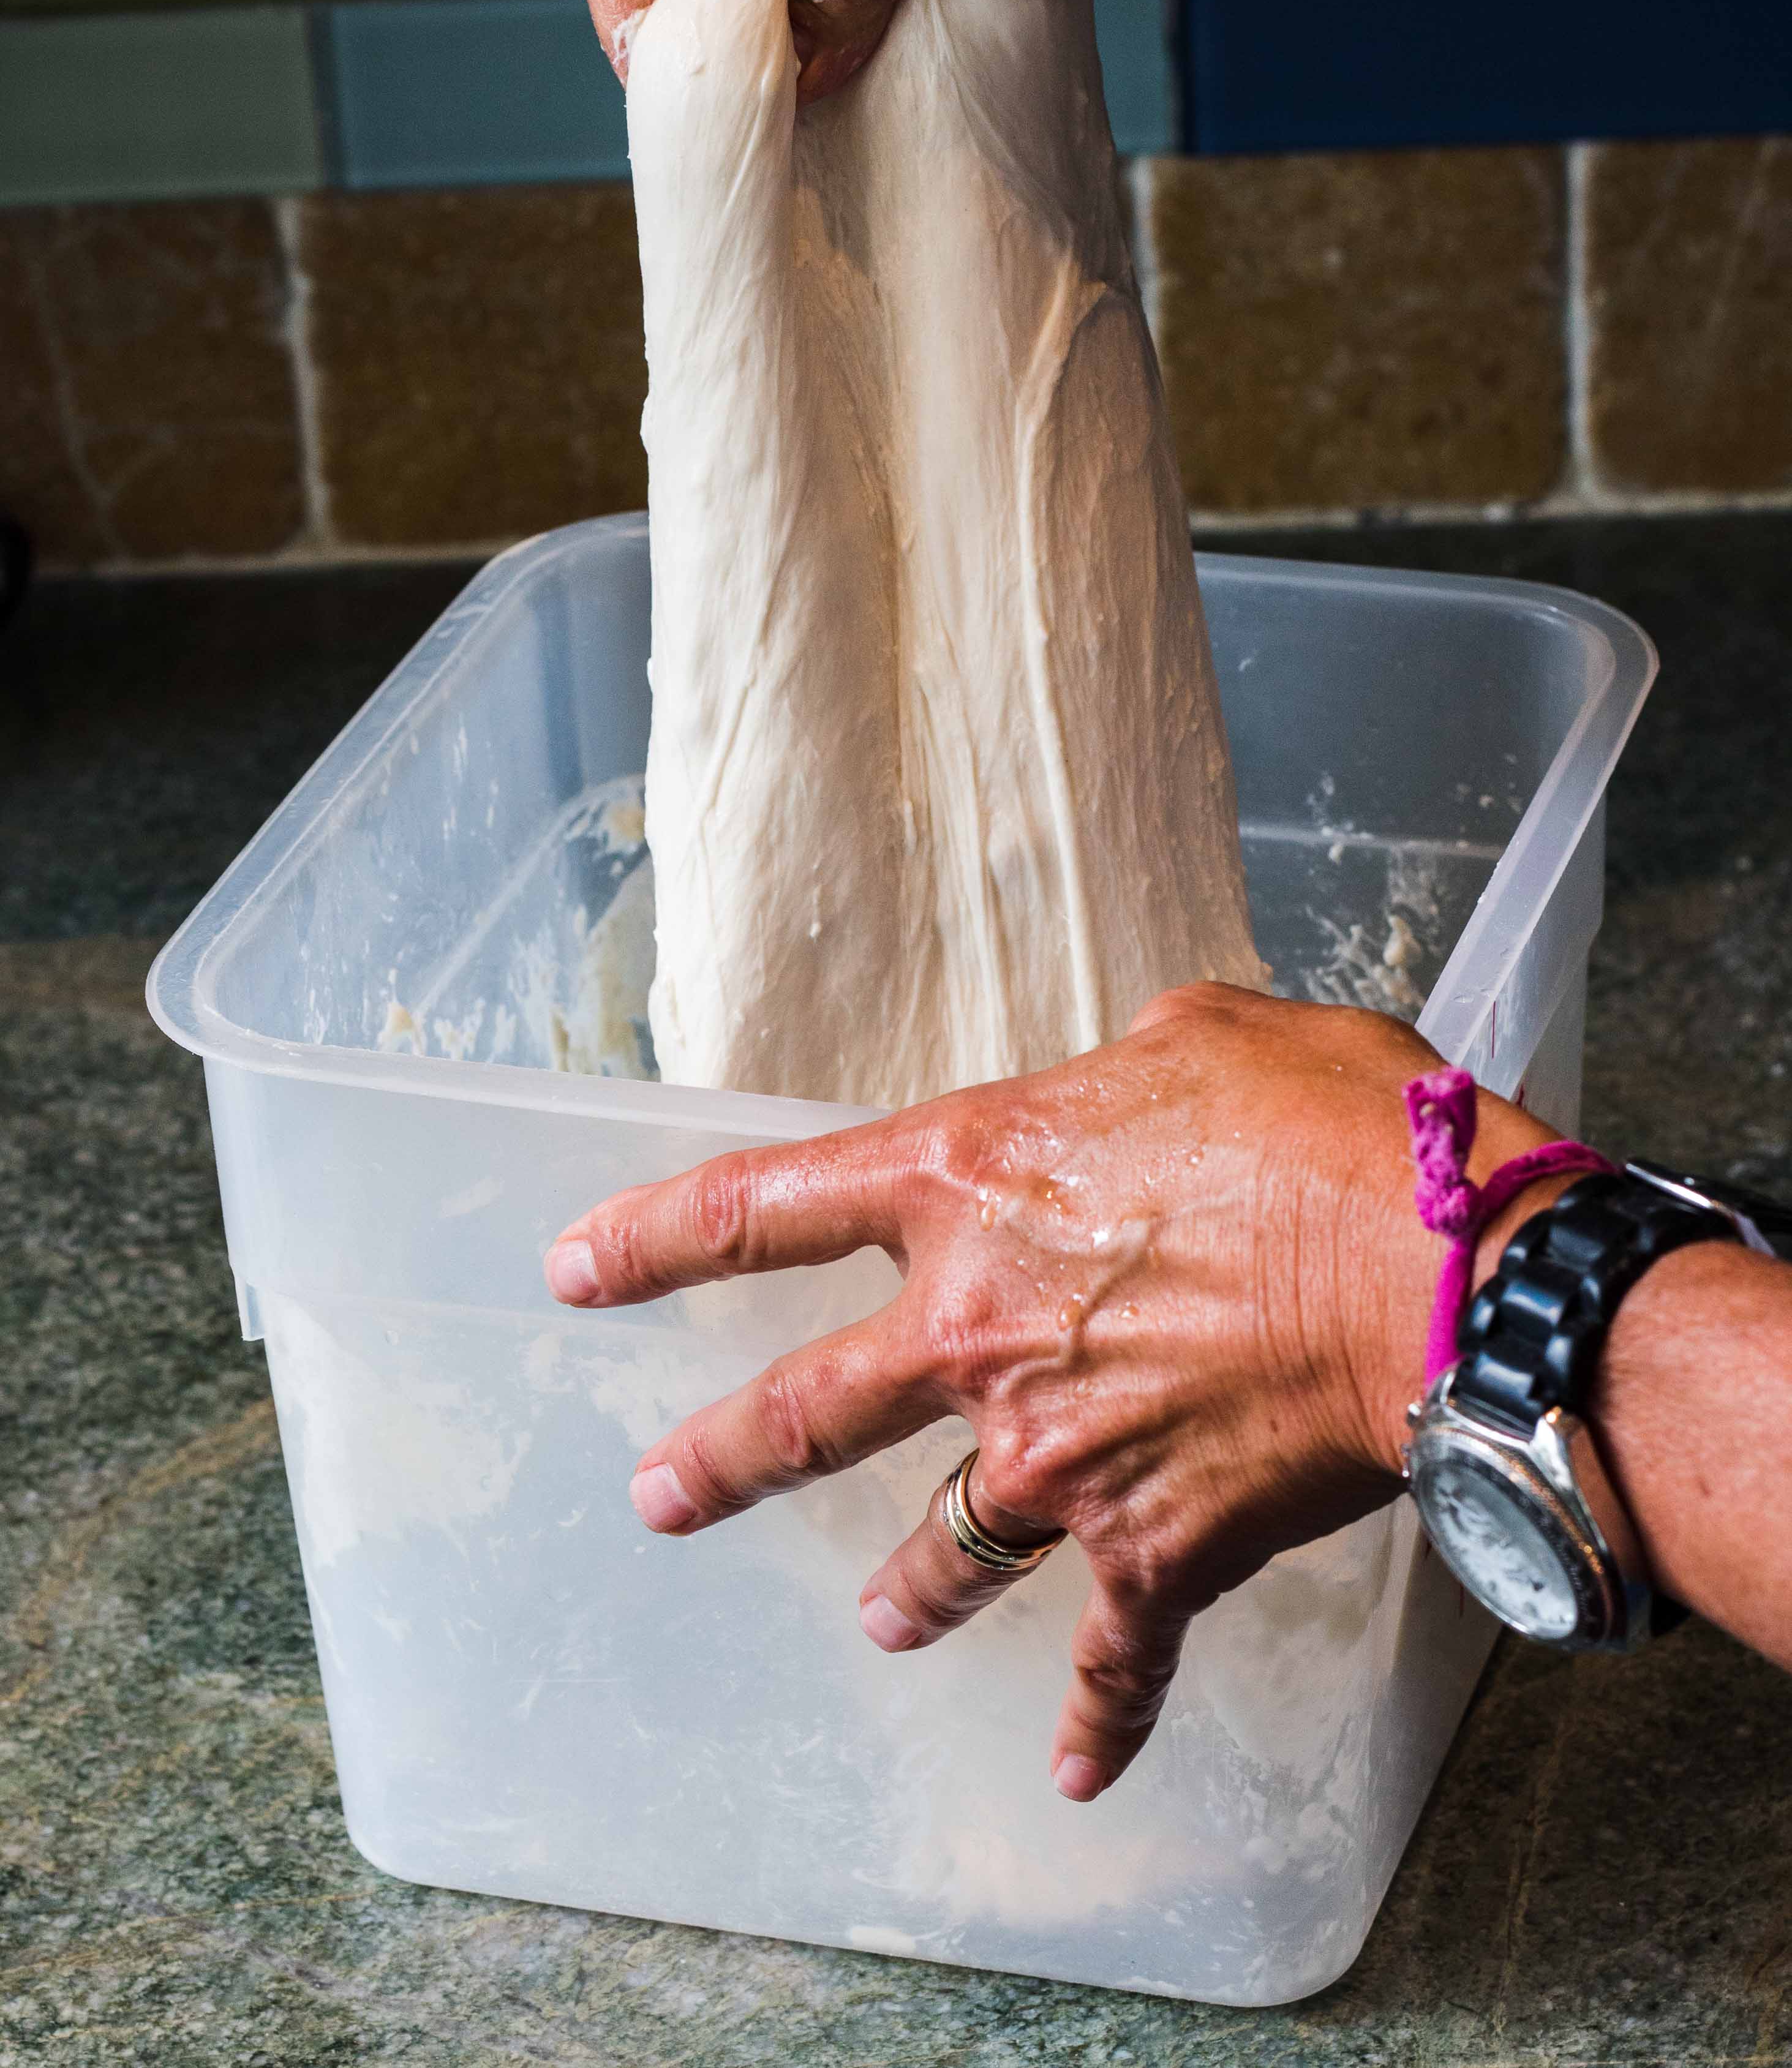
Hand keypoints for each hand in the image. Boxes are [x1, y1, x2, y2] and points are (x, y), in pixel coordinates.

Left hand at [545, 984, 1560, 1799]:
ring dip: (905, 1589)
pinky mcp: (1152, 1546)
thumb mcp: (1201, 1035)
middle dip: (715, 1463)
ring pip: (938, 1542)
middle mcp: (977, 1330)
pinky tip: (1076, 1769)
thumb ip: (1124, 1066)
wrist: (1440, 1276)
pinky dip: (1095, 1718)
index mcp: (970, 1186)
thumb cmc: (1328, 1128)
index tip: (575, 1272)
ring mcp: (1053, 1454)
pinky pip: (1109, 1655)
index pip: (765, 1208)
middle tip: (658, 1497)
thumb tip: (1128, 1082)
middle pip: (802, 1412)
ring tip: (877, 1623)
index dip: (654, 1238)